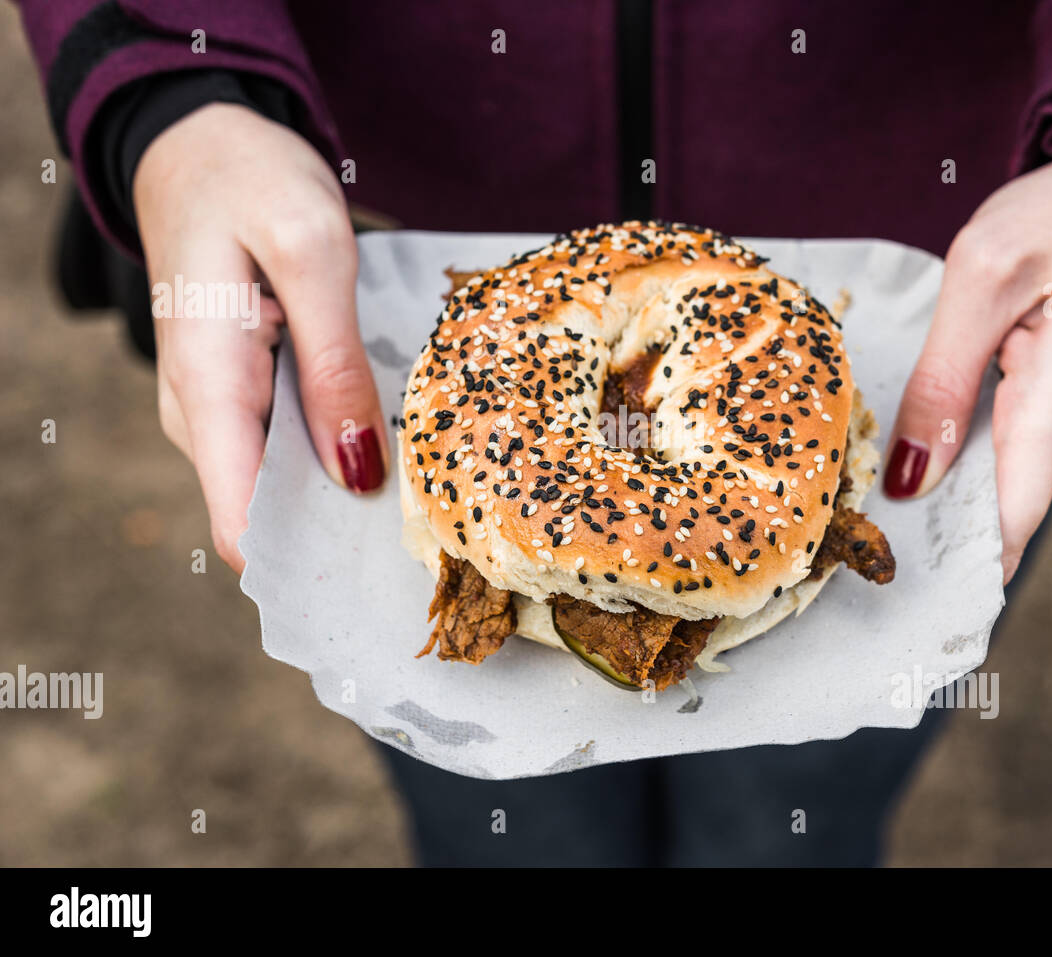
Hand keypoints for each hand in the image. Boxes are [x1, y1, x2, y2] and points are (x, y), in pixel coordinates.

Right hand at [135, 103, 386, 572]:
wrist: (202, 142)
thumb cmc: (252, 181)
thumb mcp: (310, 255)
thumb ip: (332, 365)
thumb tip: (357, 473)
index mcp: (207, 388)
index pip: (239, 522)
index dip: (310, 558)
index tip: (383, 568)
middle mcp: (200, 414)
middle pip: (268, 515)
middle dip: (342, 529)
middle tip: (430, 528)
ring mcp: (218, 407)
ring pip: (282, 484)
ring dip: (345, 492)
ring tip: (422, 489)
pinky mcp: (243, 392)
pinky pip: (288, 447)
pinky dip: (337, 452)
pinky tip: (386, 445)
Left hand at [882, 151, 1051, 582]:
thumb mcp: (984, 279)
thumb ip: (943, 380)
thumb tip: (913, 481)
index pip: (1011, 520)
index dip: (954, 569)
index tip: (894, 604)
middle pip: (994, 517)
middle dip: (927, 544)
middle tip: (844, 567)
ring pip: (989, 490)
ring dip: (931, 509)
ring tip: (856, 533)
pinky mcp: (1040, 407)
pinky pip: (992, 456)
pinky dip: (946, 468)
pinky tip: (896, 476)